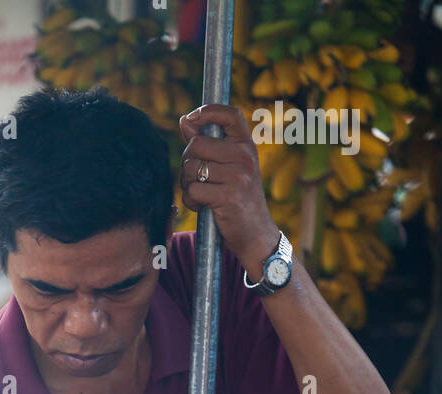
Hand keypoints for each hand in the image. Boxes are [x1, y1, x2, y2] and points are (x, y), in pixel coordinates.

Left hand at [178, 104, 279, 278]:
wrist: (256, 235)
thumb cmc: (238, 200)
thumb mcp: (230, 168)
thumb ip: (208, 145)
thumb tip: (185, 120)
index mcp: (246, 146)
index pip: (231, 114)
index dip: (208, 110)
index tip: (191, 118)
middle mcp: (245, 156)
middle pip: (196, 145)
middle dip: (187, 162)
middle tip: (195, 178)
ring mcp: (238, 176)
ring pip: (192, 168)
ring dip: (187, 184)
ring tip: (200, 194)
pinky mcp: (229, 196)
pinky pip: (193, 190)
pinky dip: (190, 201)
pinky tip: (201, 206)